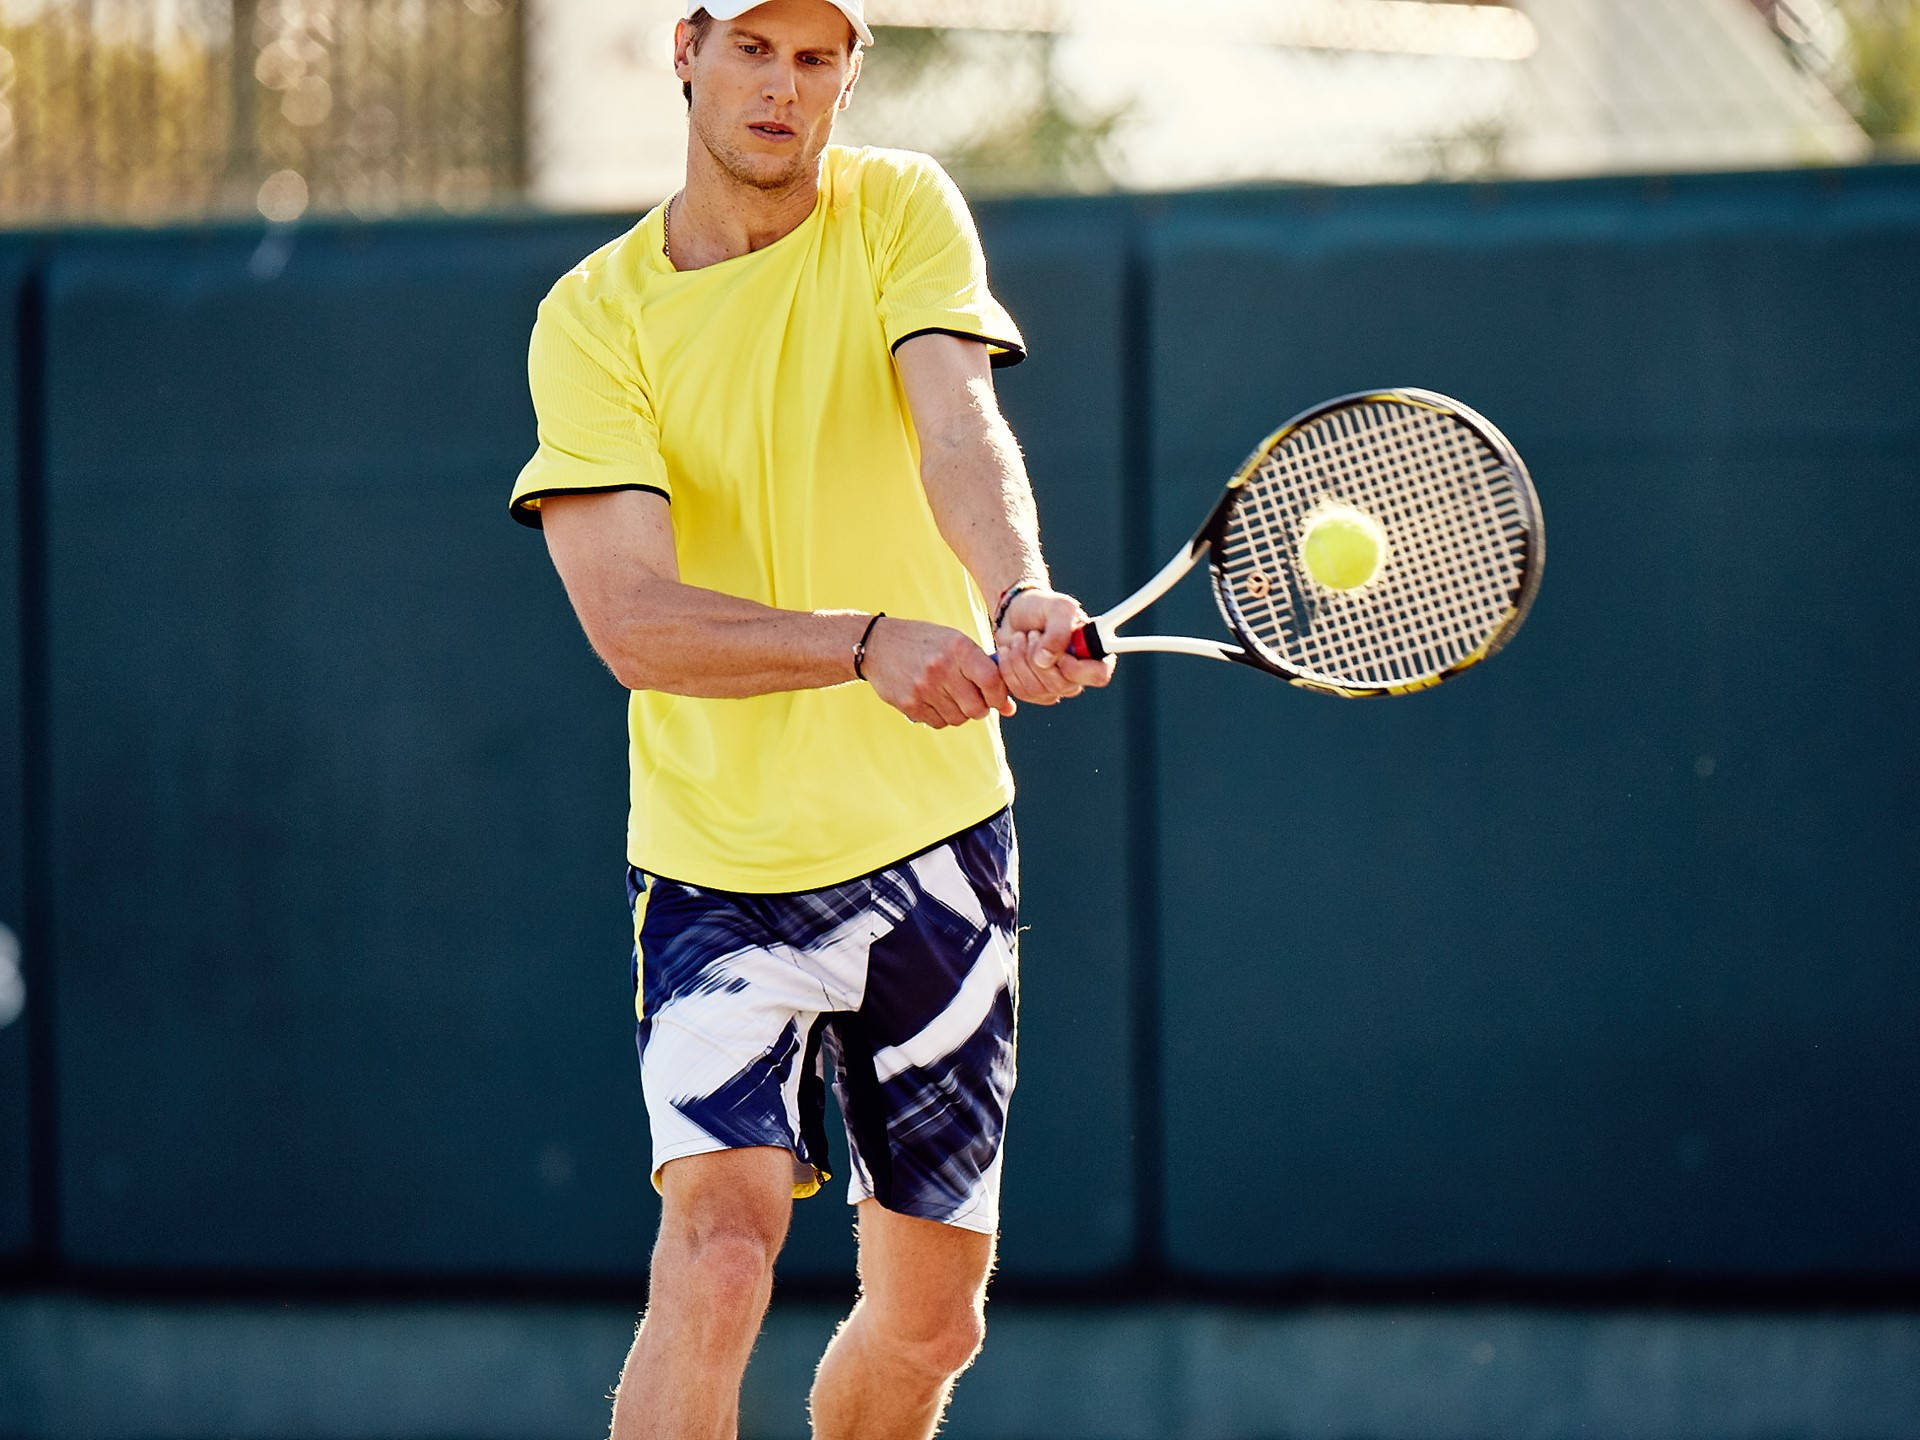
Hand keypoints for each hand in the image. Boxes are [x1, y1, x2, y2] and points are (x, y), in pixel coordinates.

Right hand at [862, 617, 1014, 728]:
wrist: (877, 644)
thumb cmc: (925, 642)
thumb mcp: (955, 642)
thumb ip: (983, 669)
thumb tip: (1010, 708)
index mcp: (958, 648)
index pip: (992, 681)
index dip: (1000, 696)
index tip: (1000, 700)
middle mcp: (941, 667)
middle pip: (976, 708)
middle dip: (980, 708)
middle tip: (973, 699)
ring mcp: (923, 688)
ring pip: (958, 718)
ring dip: (960, 712)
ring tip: (949, 695)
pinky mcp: (909, 703)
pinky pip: (938, 723)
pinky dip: (941, 716)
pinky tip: (933, 699)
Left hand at [995, 587, 1115, 704]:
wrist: (1015, 613)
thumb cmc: (1042, 607)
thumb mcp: (1057, 607)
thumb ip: (1059, 629)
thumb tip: (1046, 661)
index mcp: (1093, 653)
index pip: (1098, 675)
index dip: (1077, 669)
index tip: (1060, 653)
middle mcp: (1077, 676)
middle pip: (1060, 685)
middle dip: (1038, 656)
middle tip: (1033, 633)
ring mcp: (1055, 688)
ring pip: (1037, 689)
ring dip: (1020, 659)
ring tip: (1020, 637)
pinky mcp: (1033, 693)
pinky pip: (1020, 691)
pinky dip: (1008, 667)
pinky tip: (1009, 650)